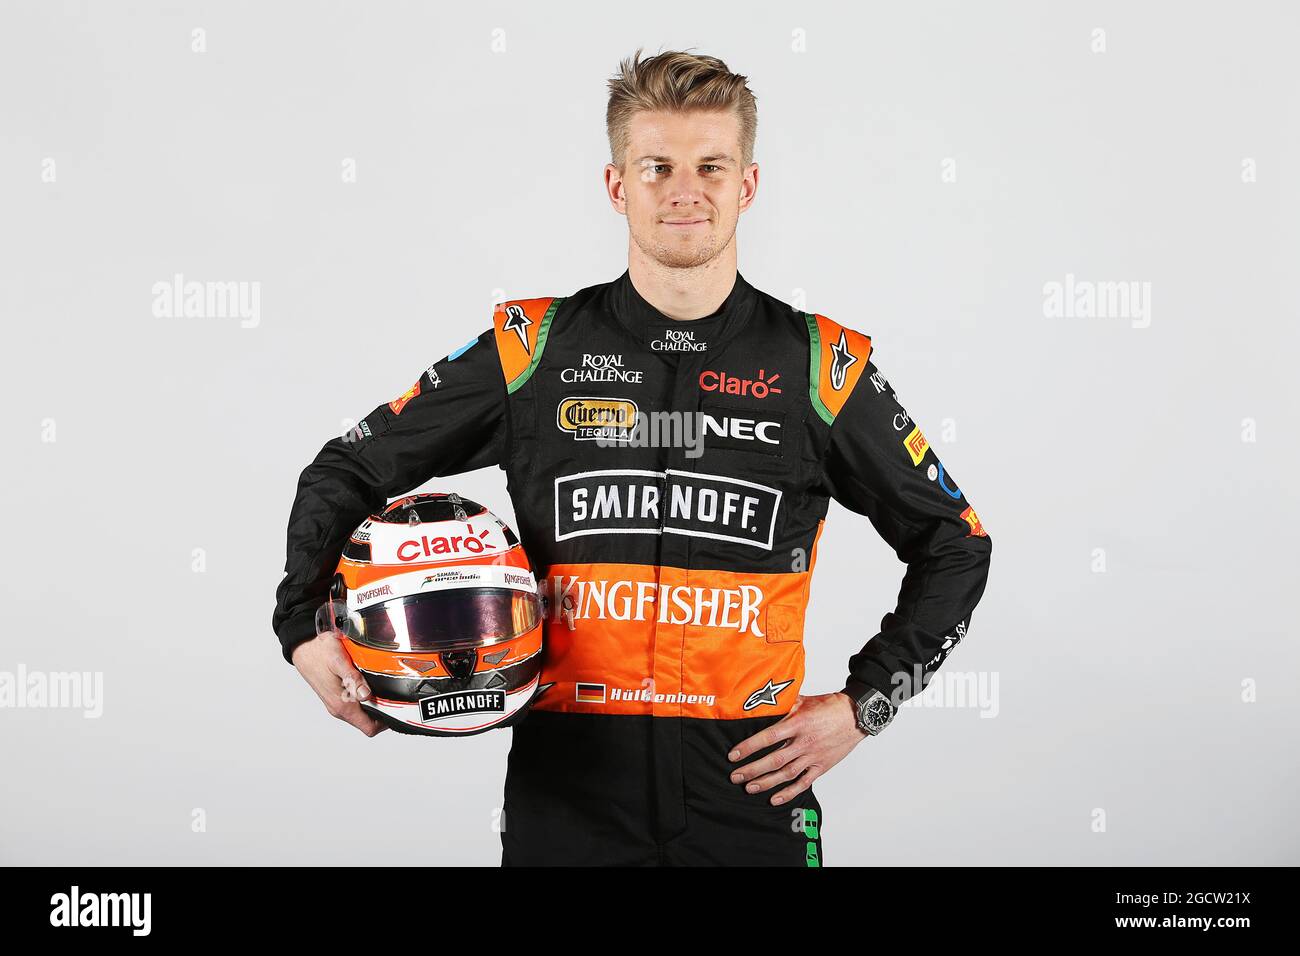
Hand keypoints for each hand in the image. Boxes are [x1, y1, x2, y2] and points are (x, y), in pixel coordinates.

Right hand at [291, 632, 387, 736]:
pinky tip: (368, 682)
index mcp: (341, 704)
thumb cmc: (319, 652)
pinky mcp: (335, 697)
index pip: (368, 728)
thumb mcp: (339, 660)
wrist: (303, 648)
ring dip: (373, 703)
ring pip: (361, 713)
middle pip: (367, 722)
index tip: (395, 708)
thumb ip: (353, 679)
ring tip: (380, 686)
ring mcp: (336, 703)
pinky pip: (354, 704)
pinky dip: (364, 697)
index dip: (385, 722)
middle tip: (391, 693)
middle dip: (382, 711)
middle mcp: (338, 708)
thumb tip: (366, 695)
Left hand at [727, 692, 865, 804]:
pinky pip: (804, 783)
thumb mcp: (803, 700)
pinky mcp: (822, 767)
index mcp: (798, 723)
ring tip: (749, 787)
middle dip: (752, 770)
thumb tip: (760, 702)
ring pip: (787, 774)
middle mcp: (805, 742)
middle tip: (735, 776)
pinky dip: (789, 793)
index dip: (749, 747)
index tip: (733, 755)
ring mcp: (813, 756)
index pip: (768, 737)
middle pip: (774, 760)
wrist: (855, 716)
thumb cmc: (829, 706)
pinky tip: (775, 798)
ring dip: (766, 783)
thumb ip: (782, 704)